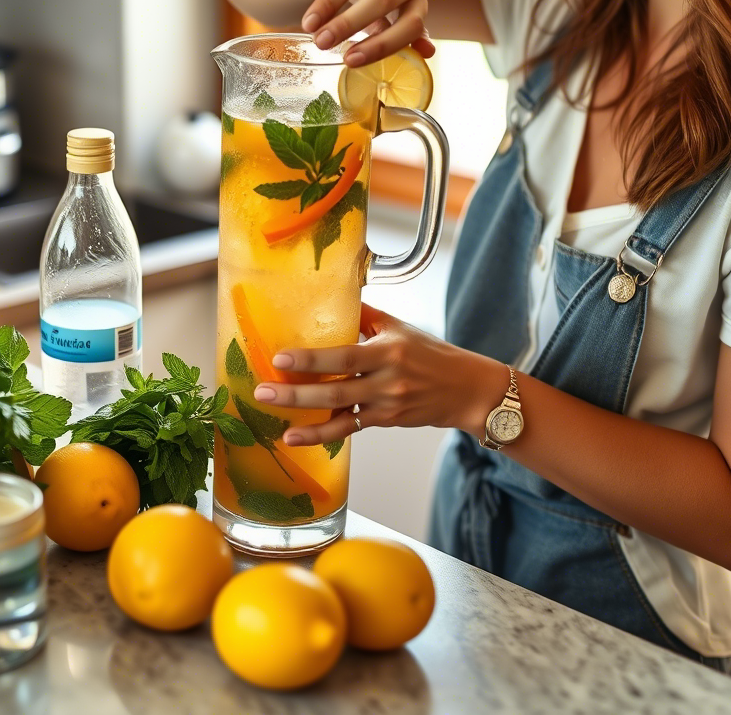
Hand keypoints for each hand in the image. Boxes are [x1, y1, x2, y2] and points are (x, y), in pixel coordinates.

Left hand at [252, 303, 505, 445]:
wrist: (467, 390)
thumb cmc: (432, 354)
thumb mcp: (401, 328)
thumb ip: (367, 315)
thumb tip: (336, 294)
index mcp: (389, 350)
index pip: (344, 354)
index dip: (311, 358)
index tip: (280, 357)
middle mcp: (387, 380)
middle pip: (335, 388)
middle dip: (296, 391)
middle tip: (263, 390)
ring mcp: (387, 405)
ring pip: (340, 414)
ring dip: (305, 419)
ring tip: (275, 420)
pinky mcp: (386, 422)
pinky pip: (349, 428)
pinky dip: (323, 434)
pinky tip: (298, 436)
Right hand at [303, 0, 434, 66]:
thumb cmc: (375, 4)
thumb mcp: (391, 22)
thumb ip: (404, 38)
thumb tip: (427, 52)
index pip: (410, 24)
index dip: (382, 45)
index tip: (349, 61)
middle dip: (348, 23)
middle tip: (321, 43)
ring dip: (328, 3)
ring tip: (309, 25)